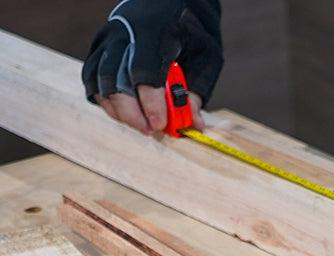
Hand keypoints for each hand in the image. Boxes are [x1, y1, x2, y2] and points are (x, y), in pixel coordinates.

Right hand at [82, 0, 222, 135]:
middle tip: (149, 130)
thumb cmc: (192, 30)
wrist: (173, 1)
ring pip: (98, 79)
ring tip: (139, 124)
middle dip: (131, 112)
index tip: (160, 125)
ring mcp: (108, 39)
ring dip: (116, 109)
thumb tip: (193, 124)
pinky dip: (104, 98)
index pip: (144, 72)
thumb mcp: (207, 57)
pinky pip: (91, 77)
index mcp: (153, 32)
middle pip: (114, 79)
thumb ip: (197, 91)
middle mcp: (124, 34)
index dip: (151, 103)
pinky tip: (123, 111)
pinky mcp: (100, 47)